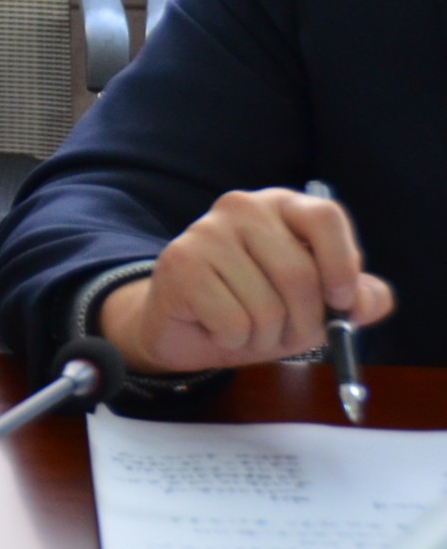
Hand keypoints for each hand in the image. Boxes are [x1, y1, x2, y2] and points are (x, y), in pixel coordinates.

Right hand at [98, 188, 394, 373]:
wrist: (187, 327)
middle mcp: (243, 208)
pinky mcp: (180, 263)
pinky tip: (219, 330)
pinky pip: (232, 322)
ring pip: (266, 307)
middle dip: (304, 323)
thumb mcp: (315, 306)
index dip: (341, 264)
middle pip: (299, 274)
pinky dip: (234, 341)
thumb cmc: (256, 308)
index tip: (341, 302)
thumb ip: (354, 300)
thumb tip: (367, 300)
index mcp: (283, 207)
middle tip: (289, 334)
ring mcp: (206, 231)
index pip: (324, 217)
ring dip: (266, 337)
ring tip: (248, 330)